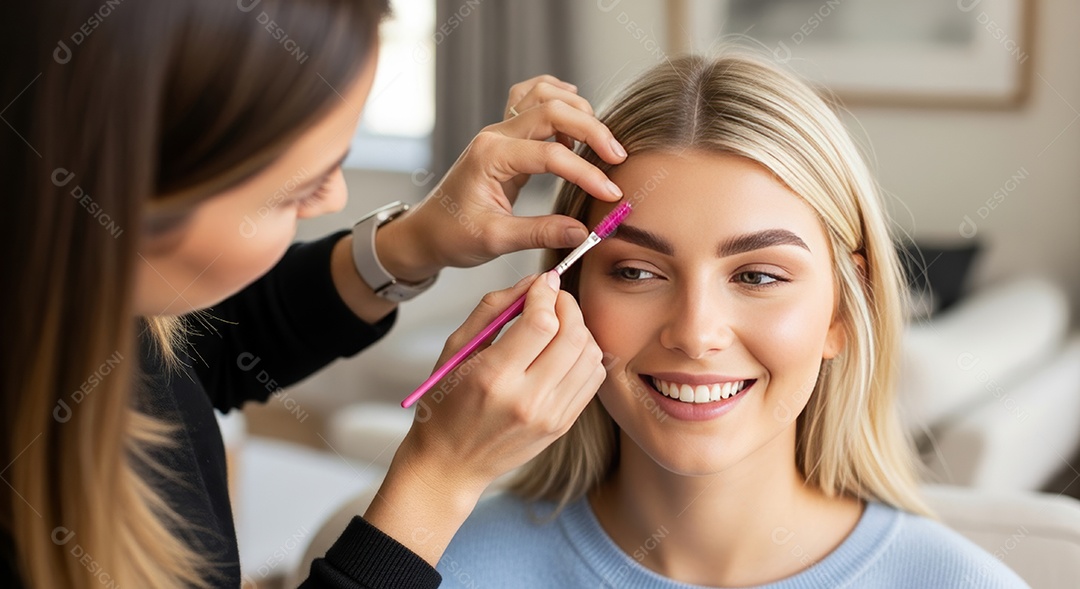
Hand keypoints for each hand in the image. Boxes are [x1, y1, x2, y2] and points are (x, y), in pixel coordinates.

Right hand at [364, 272, 604, 563]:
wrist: (451, 464)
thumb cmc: (445, 405)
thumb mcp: (455, 349)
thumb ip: (493, 309)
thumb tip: (532, 282)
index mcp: (493, 378)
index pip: (541, 323)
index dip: (547, 294)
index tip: (543, 283)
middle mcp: (527, 400)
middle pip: (573, 336)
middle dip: (568, 306)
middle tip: (555, 298)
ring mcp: (550, 416)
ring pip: (590, 356)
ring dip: (580, 328)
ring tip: (559, 323)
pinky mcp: (563, 425)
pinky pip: (593, 379)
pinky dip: (586, 355)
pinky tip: (565, 350)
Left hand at [376, 75, 627, 281]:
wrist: (427, 231)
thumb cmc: (454, 236)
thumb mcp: (495, 241)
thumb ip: (540, 232)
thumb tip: (584, 232)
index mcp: (491, 158)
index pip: (551, 154)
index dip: (587, 174)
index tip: (612, 194)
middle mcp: (495, 135)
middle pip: (553, 110)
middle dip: (592, 130)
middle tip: (618, 157)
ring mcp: (499, 130)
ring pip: (544, 96)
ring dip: (577, 110)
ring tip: (600, 141)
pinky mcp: (505, 136)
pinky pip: (532, 99)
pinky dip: (558, 100)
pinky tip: (575, 119)